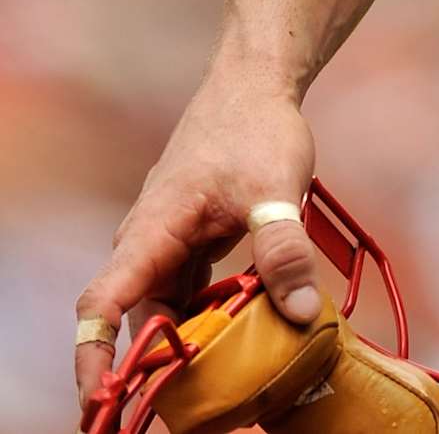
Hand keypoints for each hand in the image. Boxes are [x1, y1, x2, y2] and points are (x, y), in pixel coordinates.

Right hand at [74, 65, 319, 409]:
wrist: (255, 84)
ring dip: (182, 346)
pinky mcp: (189, 244)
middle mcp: (148, 243)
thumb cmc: (255, 127)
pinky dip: (204, 321)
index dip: (93, 359)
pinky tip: (235, 342)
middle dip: (148, 369)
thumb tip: (298, 312)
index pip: (102, 304)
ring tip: (217, 388)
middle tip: (188, 412)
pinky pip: (186, 296)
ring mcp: (167, 244)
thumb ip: (284, 251)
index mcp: (152, 231)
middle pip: (134, 320)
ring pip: (163, 311)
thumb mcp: (276, 188)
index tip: (96, 404)